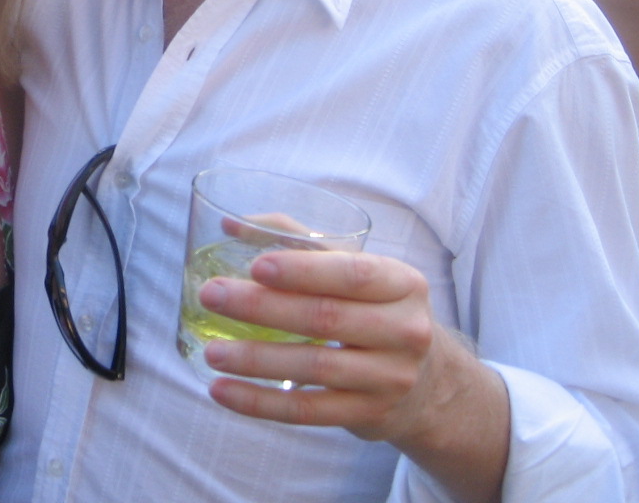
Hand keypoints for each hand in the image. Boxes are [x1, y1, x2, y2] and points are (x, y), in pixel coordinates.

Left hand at [198, 250, 507, 497]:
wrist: (427, 383)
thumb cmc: (374, 310)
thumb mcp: (356, 271)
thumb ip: (299, 240)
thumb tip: (230, 223)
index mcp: (402, 284)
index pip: (353, 274)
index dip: (303, 270)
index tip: (256, 265)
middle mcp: (405, 331)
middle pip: (325, 318)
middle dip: (262, 307)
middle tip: (211, 296)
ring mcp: (389, 378)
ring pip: (314, 367)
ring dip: (255, 359)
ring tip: (212, 351)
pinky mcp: (368, 415)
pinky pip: (307, 411)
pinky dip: (260, 403)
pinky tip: (222, 391)